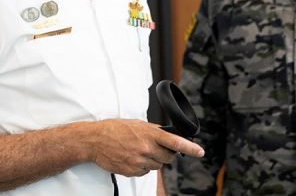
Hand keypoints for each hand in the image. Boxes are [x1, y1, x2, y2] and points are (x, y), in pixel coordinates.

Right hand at [85, 119, 203, 176]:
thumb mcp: (136, 124)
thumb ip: (154, 130)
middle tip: (154, 146)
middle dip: (166, 153)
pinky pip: (146, 172)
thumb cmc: (114, 129)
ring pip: (157, 165)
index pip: (175, 142)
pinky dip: (142, 166)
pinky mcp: (132, 171)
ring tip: (138, 150)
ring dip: (153, 159)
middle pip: (168, 157)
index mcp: (149, 134)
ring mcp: (139, 161)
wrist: (95, 140)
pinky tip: (132, 157)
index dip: (190, 148)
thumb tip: (168, 135)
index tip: (200, 152)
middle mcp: (146, 149)